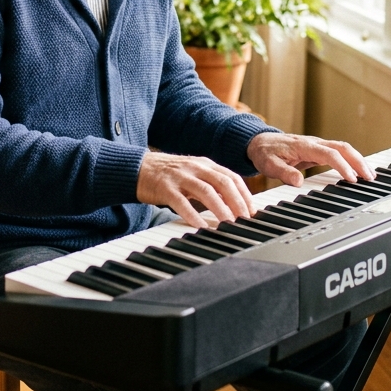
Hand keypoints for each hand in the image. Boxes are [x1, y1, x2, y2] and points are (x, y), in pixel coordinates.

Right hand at [136, 151, 254, 228]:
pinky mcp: (165, 188)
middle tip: (245, 219)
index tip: (253, 211)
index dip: (245, 194)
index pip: (232, 177)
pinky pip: (181, 202)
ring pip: (206, 191)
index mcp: (205, 164)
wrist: (137, 168)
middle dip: (237, 202)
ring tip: (229, 223)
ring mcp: (180, 177)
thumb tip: (234, 203)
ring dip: (220, 208)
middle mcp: (195, 167)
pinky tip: (200, 226)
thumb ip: (212, 185)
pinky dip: (193, 215)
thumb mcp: (193, 174)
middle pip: (223, 182)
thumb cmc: (168, 175)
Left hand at [247, 133, 372, 185]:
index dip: (342, 165)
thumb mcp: (269, 164)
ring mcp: (317, 145)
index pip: (329, 153)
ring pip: (343, 148)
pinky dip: (351, 160)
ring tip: (369, 175)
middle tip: (369, 177)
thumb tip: (299, 181)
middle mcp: (314, 143)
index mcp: (304, 146)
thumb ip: (283, 172)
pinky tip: (357, 171)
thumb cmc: (265, 153)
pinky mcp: (318, 150)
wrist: (260, 142)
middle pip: (342, 147)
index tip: (351, 178)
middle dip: (358, 161)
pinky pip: (339, 153)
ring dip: (358, 160)